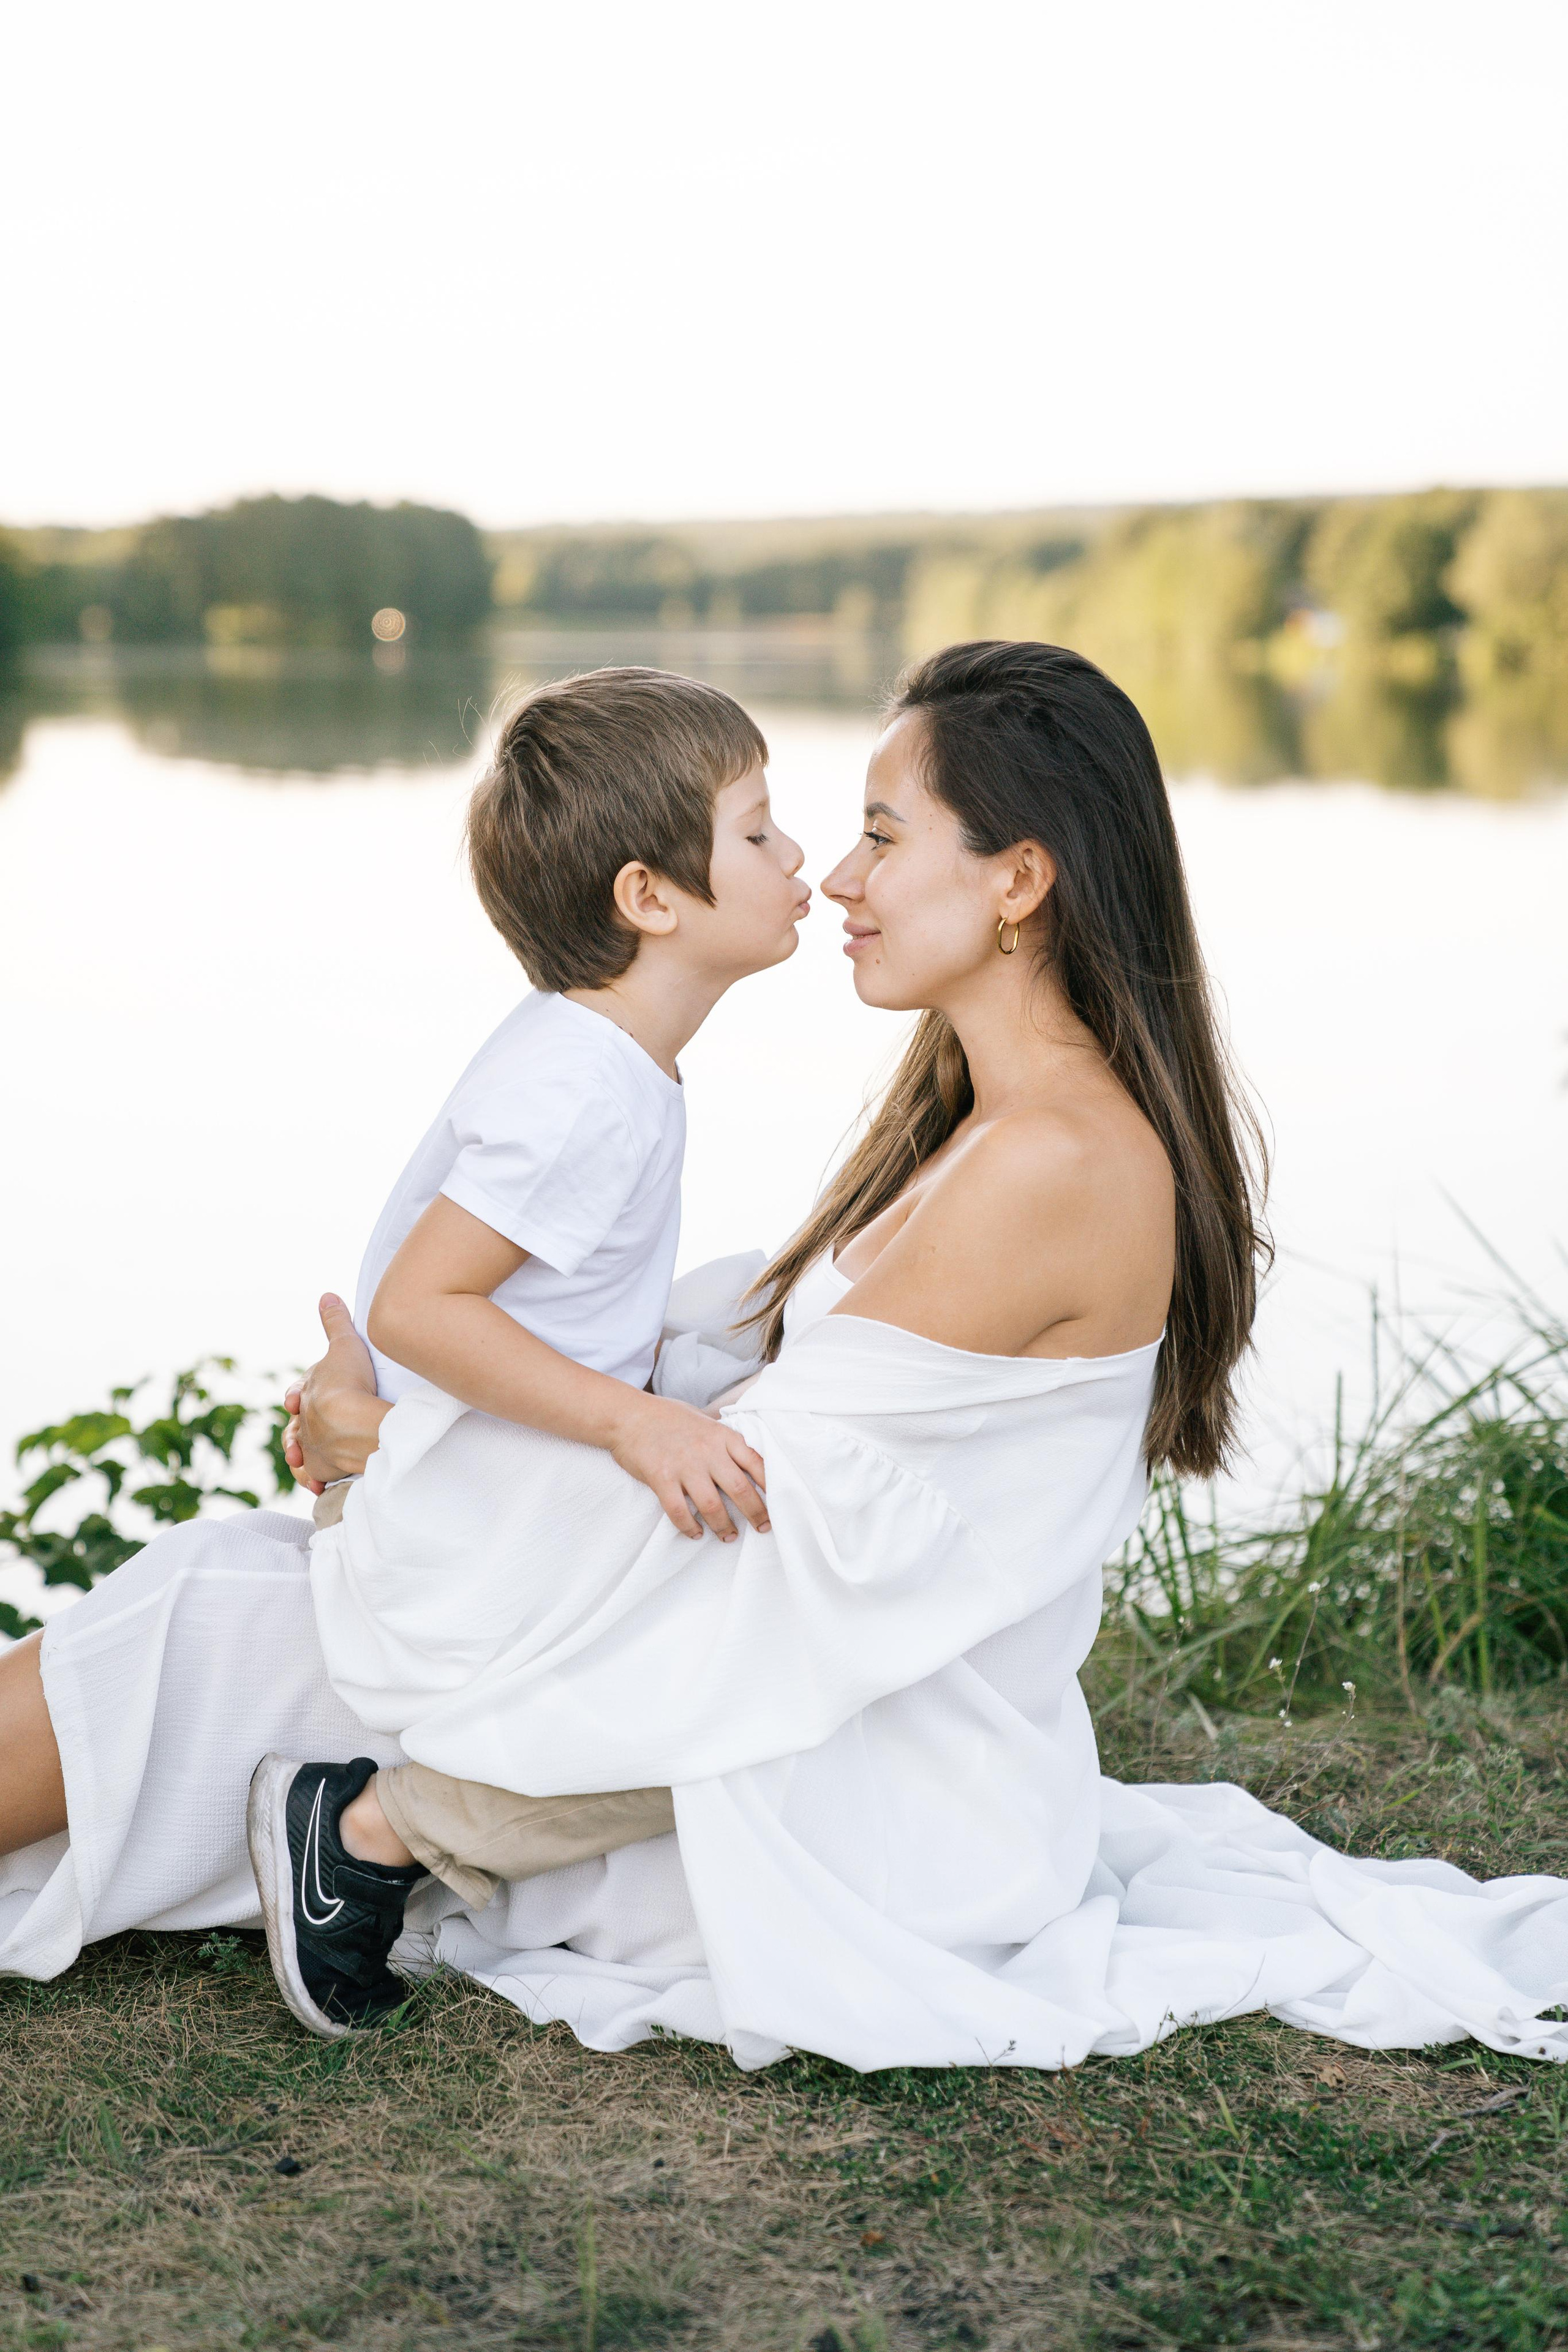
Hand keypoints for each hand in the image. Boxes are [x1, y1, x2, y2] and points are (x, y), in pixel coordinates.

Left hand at [282, 1294, 389, 1494]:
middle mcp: (304, 1423)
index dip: (299, 1393)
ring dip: (301, 1455)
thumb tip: (327, 1295)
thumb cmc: (348, 1382)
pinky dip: (315, 1480)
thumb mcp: (344, 1344)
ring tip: (303, 1458)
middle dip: (299, 1428)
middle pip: (296, 1426)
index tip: (297, 1399)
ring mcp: (312, 1449)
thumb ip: (336, 1322)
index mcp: (305, 1394)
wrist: (352, 1422)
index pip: (298, 1393)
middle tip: (305, 1427)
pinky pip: (315, 1478)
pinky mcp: (323, 1472)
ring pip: (300, 1454)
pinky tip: (317, 1486)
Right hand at [607, 1393, 769, 1541]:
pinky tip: (695, 1533)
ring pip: (712, 1505)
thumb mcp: (703, 1419)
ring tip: (728, 1537)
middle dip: (756, 1513)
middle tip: (763, 1527)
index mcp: (722, 1436)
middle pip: (740, 1488)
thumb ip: (722, 1439)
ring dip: (723, 1526)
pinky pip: (679, 1511)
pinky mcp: (661, 1478)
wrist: (628, 1415)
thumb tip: (743, 1456)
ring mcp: (684, 1466)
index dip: (772, 1484)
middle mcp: (707, 1451)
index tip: (781, 1501)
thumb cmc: (667, 1416)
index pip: (756, 1462)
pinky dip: (689, 1527)